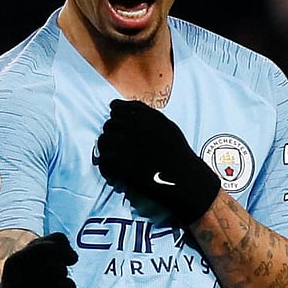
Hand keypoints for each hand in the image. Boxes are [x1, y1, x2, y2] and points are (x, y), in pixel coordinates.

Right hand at [0, 232, 79, 287]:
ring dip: (67, 286)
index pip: (50, 249)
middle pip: (60, 269)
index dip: (60, 251)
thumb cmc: (25, 274)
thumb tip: (73, 258)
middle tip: (52, 276)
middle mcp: (18, 287)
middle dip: (61, 270)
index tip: (60, 258)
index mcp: (13, 264)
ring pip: (69, 287)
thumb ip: (57, 241)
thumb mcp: (33, 250)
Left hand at [96, 99, 220, 224]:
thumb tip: (128, 112)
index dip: (115, 117)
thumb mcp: (168, 128)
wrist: (184, 179)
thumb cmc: (179, 156)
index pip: (117, 107)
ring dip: (106, 148)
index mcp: (146, 116)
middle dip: (111, 134)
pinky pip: (103, 157)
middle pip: (109, 124)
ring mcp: (126, 143)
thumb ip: (149, 118)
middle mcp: (135, 126)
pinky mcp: (120, 161)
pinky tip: (114, 171)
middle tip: (117, 146)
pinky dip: (107, 165)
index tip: (118, 126)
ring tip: (114, 158)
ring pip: (103, 139)